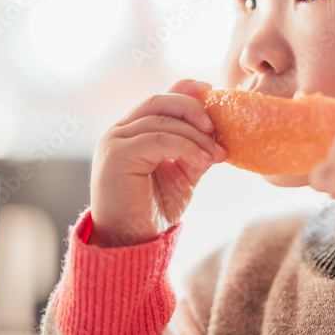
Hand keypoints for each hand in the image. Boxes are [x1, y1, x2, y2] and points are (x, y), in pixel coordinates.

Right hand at [87, 79, 228, 246]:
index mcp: (133, 131)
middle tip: (218, 128)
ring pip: (162, 121)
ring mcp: (114, 142)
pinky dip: (186, 146)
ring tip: (218, 154)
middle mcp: (119, 132)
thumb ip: (195, 147)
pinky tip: (204, 161)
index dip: (186, 91)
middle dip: (194, 109)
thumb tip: (220, 128)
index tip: (212, 92)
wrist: (133, 243)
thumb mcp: (183, 171)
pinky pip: (158, 139)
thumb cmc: (154, 209)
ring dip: (197, 136)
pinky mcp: (116, 156)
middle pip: (160, 102)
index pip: (160, 99)